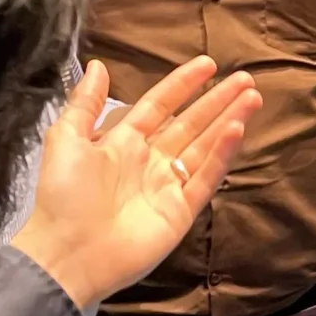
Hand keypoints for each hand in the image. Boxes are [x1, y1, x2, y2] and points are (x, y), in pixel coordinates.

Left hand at [13, 58, 260, 313]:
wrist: (68, 252)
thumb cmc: (63, 195)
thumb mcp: (66, 139)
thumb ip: (85, 103)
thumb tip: (97, 65)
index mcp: (123, 143)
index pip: (160, 105)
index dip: (183, 84)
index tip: (209, 64)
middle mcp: (150, 161)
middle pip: (191, 124)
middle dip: (217, 101)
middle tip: (246, 79)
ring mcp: (168, 187)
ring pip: (205, 147)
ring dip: (228, 122)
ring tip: (252, 98)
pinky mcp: (180, 211)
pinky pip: (205, 179)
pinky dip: (221, 155)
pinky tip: (236, 131)